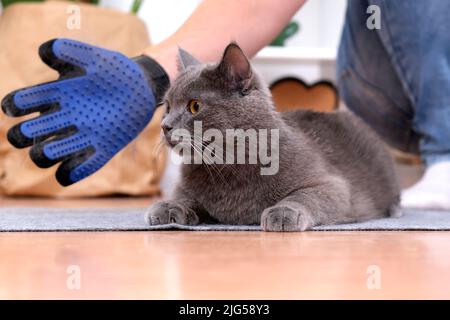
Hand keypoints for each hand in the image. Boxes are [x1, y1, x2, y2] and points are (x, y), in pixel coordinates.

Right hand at [1, 38, 168, 185]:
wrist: (142, 88)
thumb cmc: (115, 71)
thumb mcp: (94, 57)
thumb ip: (71, 51)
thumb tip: (43, 53)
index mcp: (54, 95)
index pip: (19, 104)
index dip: (12, 106)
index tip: (17, 105)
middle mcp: (61, 119)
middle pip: (24, 135)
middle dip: (22, 135)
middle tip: (35, 129)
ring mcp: (79, 136)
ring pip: (45, 156)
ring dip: (43, 155)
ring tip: (52, 149)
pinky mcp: (99, 151)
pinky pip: (75, 171)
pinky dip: (70, 173)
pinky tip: (75, 164)